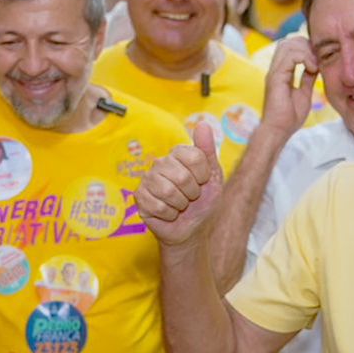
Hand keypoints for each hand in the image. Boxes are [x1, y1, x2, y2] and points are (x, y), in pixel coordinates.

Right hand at [136, 120, 223, 245]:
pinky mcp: (139, 197)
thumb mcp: (213, 176)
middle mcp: (161, 162)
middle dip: (191, 193)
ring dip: (180, 205)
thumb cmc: (202, 201)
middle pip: (182, 176)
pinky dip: (169, 214)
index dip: (203, 176)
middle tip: (190, 197)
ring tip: (179, 205)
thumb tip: (202, 124)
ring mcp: (148, 179)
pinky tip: (168, 213)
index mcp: (178, 153)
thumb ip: (207, 150)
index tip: (202, 183)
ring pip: (168, 191)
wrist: (192, 228)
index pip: (194, 157)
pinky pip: (158, 206)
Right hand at [261, 36, 318, 136]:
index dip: (306, 48)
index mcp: (281, 72)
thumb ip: (307, 79)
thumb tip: (315, 66)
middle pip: (288, 41)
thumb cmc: (289, 117)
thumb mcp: (304, 93)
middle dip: (306, 45)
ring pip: (288, 45)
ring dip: (306, 51)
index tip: (319, 61)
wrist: (279, 131)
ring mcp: (274, 72)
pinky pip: (290, 56)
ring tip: (314, 65)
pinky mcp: (276, 77)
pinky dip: (304, 58)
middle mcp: (275, 69)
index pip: (290, 47)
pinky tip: (312, 69)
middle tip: (317, 60)